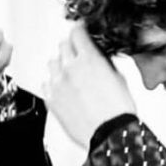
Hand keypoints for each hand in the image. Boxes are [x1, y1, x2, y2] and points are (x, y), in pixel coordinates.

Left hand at [43, 22, 136, 147]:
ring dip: (61, 64)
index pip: (77, 32)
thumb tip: (98, 56)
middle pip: (63, 45)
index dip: (80, 31)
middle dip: (71, 47)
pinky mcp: (51, 100)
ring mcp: (58, 84)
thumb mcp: (118, 77)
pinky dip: (54, 83)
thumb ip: (103, 62)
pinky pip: (47, 83)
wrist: (109, 134)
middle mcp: (70, 68)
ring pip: (52, 63)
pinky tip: (64, 89)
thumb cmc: (118, 111)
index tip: (81, 32)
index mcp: (88, 59)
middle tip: (78, 54)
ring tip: (71, 74)